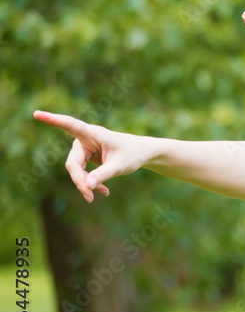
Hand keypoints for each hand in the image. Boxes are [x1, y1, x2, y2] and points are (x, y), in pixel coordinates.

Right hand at [33, 111, 149, 202]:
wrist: (141, 154)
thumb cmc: (132, 154)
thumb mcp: (120, 166)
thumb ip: (103, 175)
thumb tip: (87, 186)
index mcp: (93, 133)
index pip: (70, 125)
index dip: (53, 120)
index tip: (36, 114)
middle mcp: (84, 139)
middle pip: (72, 163)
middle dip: (80, 181)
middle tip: (90, 198)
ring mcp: (83, 149)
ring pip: (76, 171)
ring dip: (86, 185)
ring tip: (101, 195)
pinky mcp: (86, 158)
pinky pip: (82, 174)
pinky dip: (90, 184)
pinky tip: (104, 192)